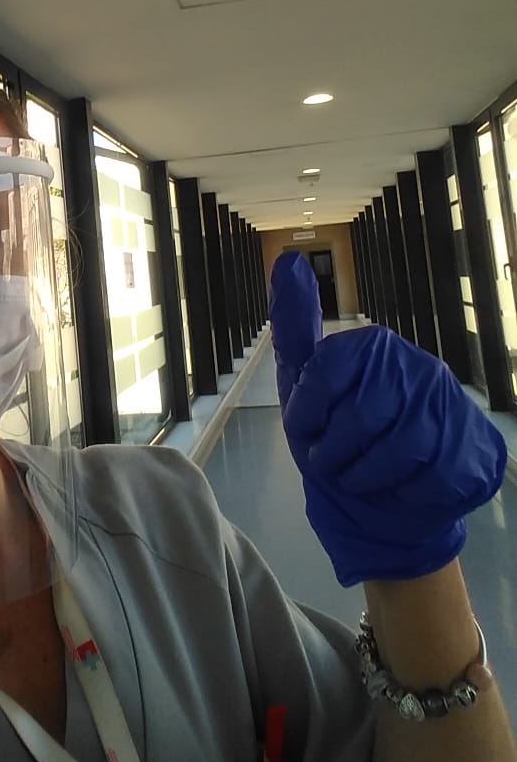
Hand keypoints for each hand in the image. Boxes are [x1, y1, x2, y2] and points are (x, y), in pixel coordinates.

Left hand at [269, 251, 506, 586]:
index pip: (324, 371)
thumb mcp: (305, 381)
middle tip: (329, 465)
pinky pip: (429, 478)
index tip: (305, 432)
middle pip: (361, 417)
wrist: (392, 503)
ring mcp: (448, 404)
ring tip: (357, 479)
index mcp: (370, 344)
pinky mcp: (472, 446)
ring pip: (397, 450)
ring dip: (365, 478)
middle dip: (334, 454)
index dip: (307, 413)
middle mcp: (414, 365)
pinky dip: (402, 493)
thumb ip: (295, 325)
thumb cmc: (342, 435)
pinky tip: (397, 488)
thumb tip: (287, 258)